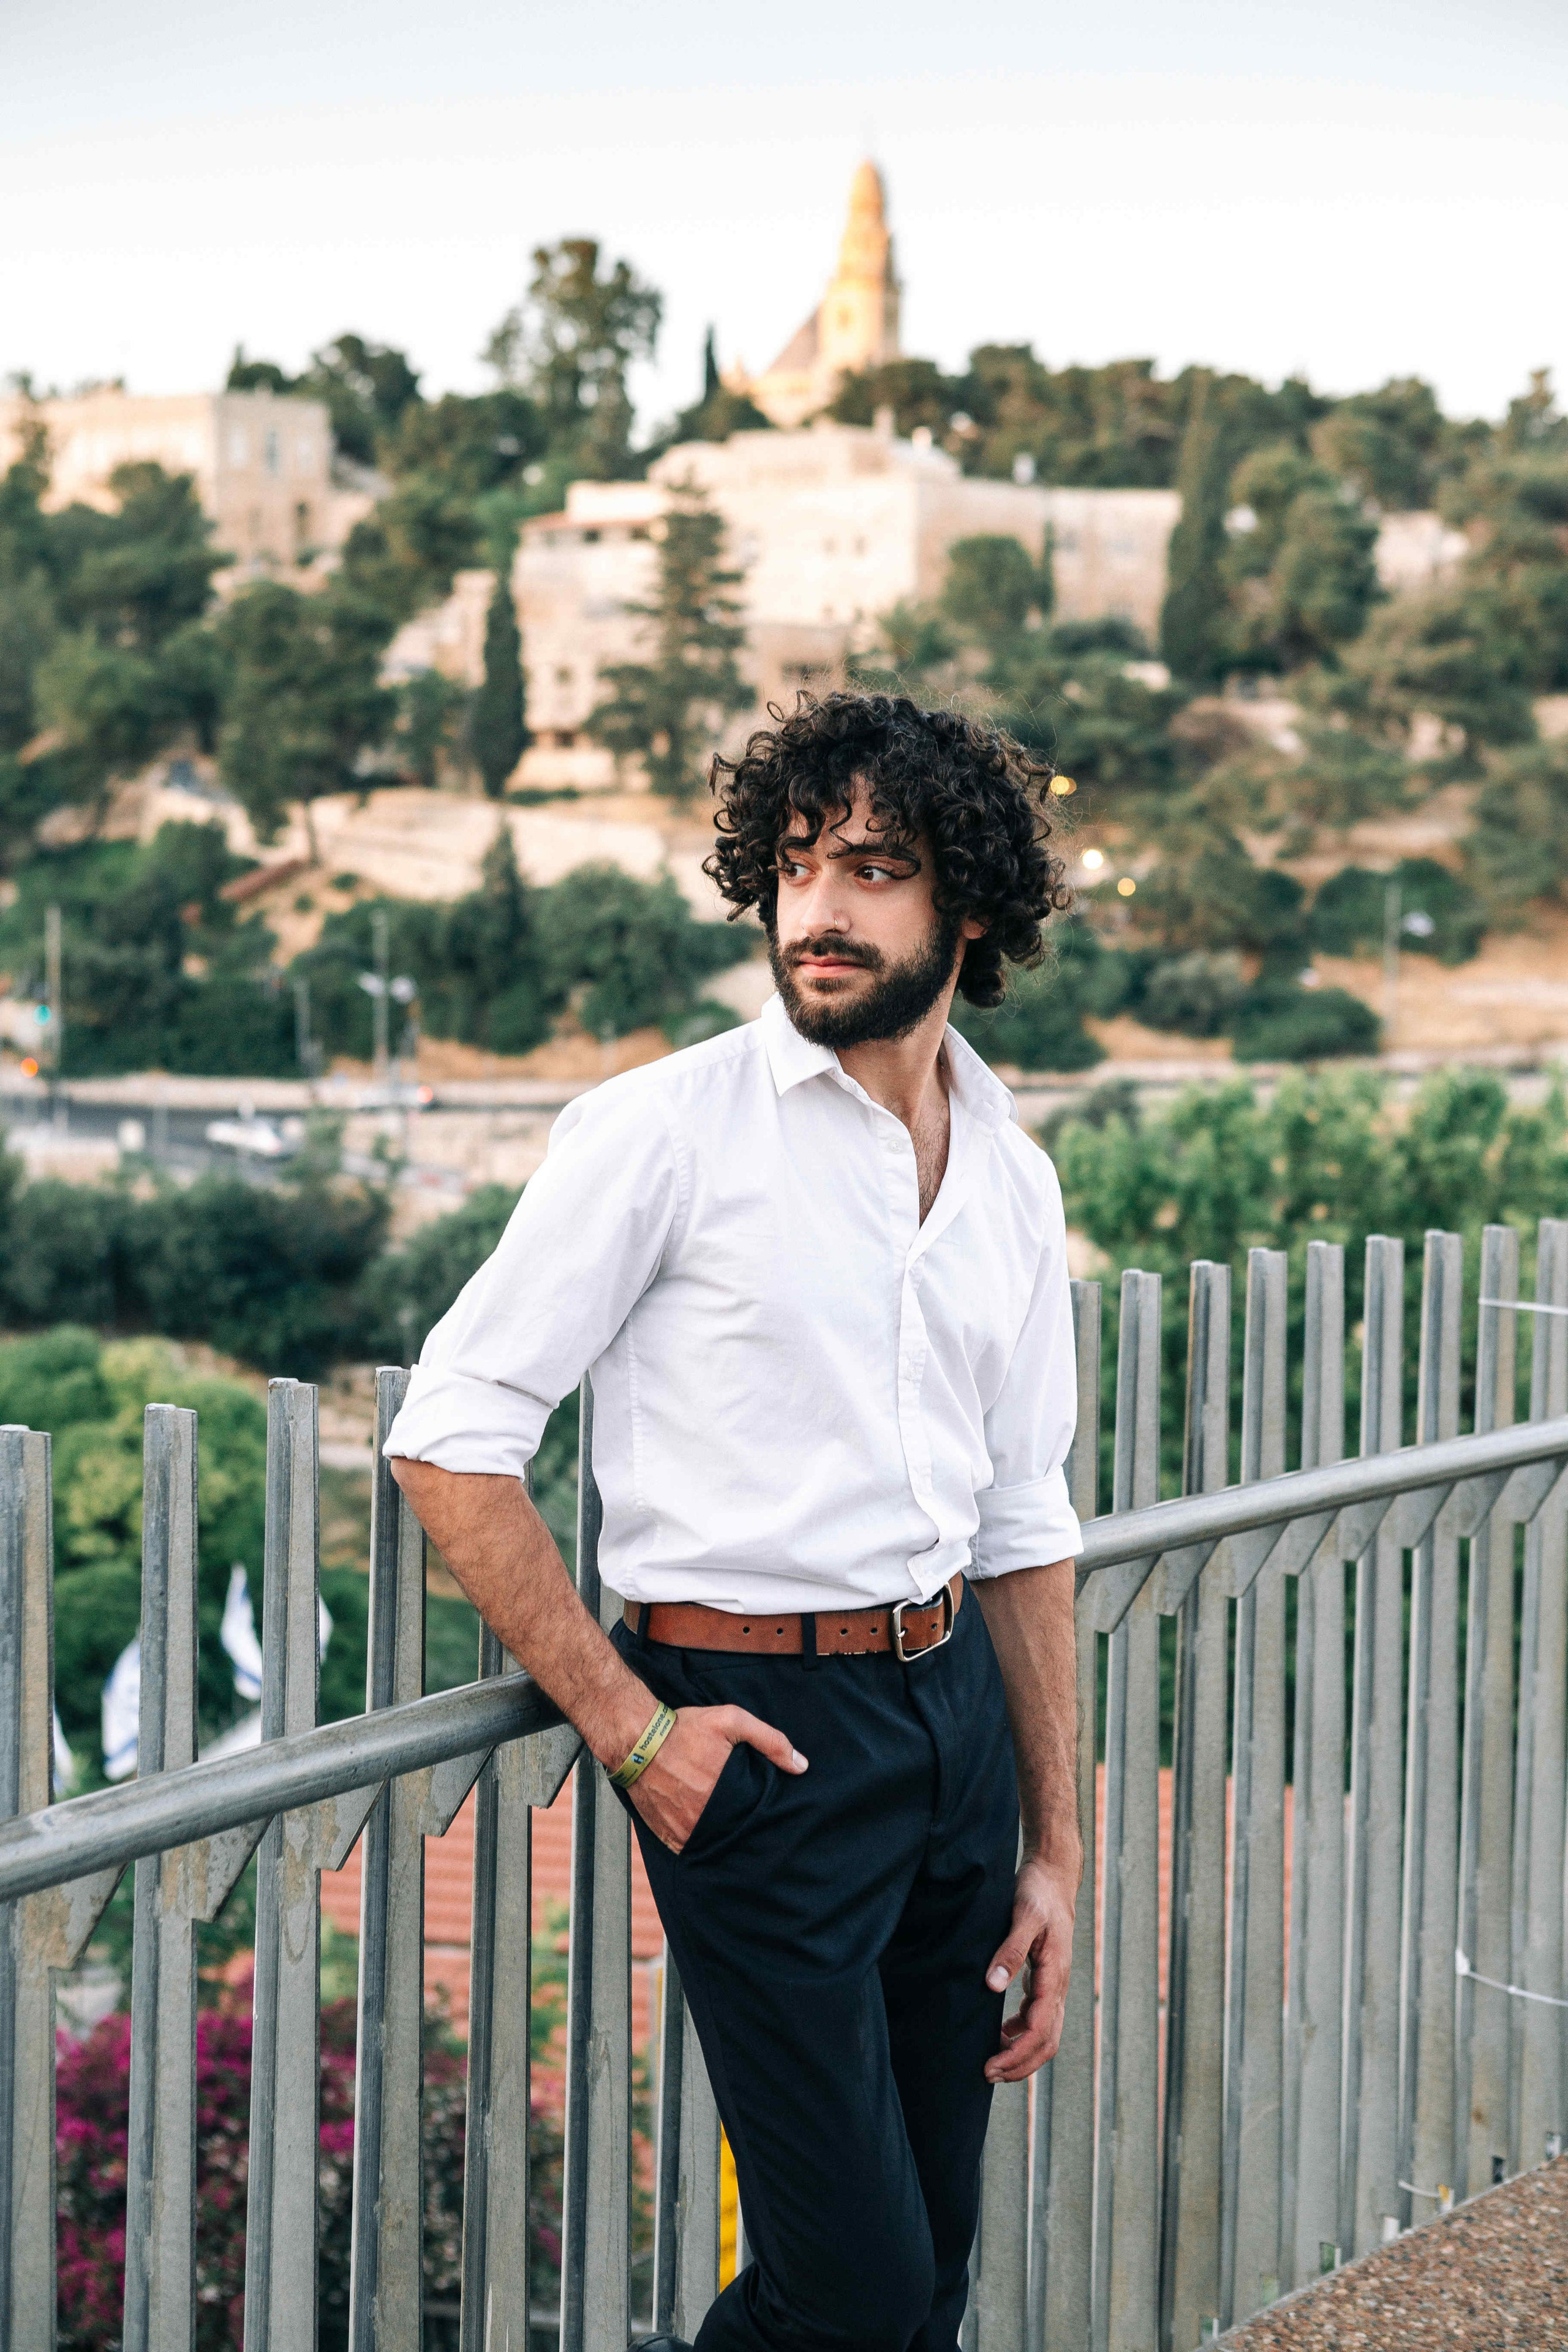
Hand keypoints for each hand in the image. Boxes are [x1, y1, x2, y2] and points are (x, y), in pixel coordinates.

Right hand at [627, 1704, 806, 1853]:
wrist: (636, 1737)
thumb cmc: (685, 1728)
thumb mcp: (732, 1720)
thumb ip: (770, 1741)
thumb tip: (802, 1766)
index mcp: (726, 1795)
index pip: (755, 1817)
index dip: (760, 1814)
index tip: (761, 1809)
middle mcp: (704, 1818)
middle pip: (733, 1832)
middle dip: (739, 1824)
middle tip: (740, 1814)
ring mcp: (683, 1828)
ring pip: (711, 1842)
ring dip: (717, 1834)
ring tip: (721, 1821)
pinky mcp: (664, 1833)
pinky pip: (686, 1847)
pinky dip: (694, 1840)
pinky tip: (699, 1827)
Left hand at [982, 1852, 1078, 2082]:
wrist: (1053, 1875)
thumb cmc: (1038, 1892)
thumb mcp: (1023, 1916)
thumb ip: (1010, 1950)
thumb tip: (993, 1986)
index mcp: (1055, 1975)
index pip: (1039, 2031)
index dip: (1016, 2055)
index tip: (990, 2067)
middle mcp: (1059, 1986)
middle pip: (1047, 2042)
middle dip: (1020, 2065)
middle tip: (987, 2074)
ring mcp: (1054, 1984)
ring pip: (1045, 2033)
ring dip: (1021, 2053)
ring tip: (992, 2062)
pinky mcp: (1045, 1978)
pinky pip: (1038, 2017)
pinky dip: (1021, 2032)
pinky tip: (1001, 2032)